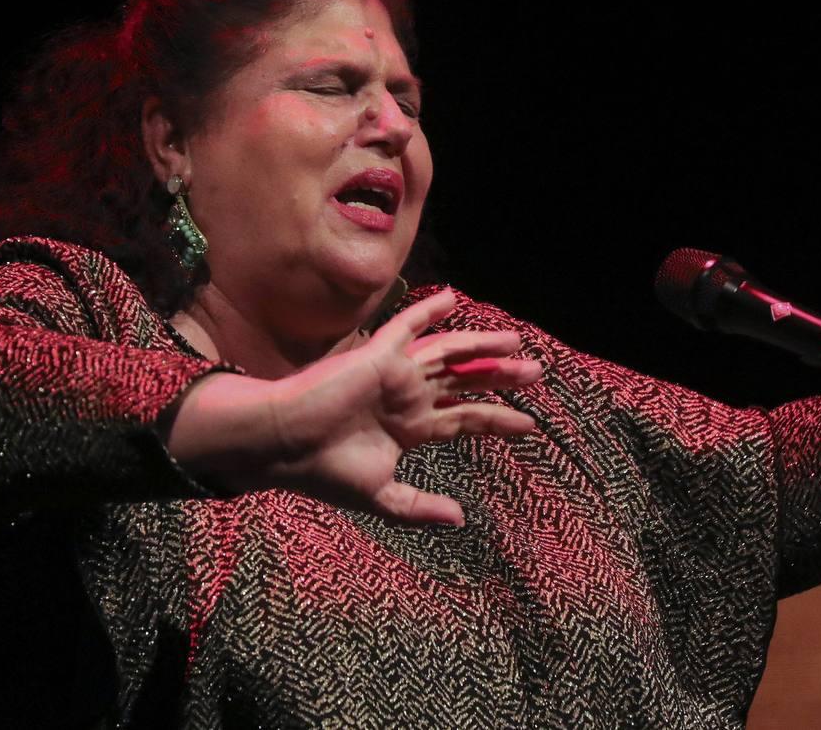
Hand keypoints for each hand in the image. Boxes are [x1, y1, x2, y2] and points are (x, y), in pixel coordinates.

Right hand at [253, 289, 540, 525]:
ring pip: (448, 353)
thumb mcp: (381, 497)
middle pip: (464, 382)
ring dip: (481, 347)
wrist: (284, 448)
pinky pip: (407, 328)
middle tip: (536, 373)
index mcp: (411, 428)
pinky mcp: (377, 356)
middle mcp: (408, 397)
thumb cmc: (324, 472)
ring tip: (515, 344)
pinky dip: (429, 313)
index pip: (465, 418)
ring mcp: (394, 374)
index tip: (530, 427)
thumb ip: (420, 508)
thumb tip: (460, 520)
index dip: (498, 419)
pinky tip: (452, 301)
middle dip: (500, 377)